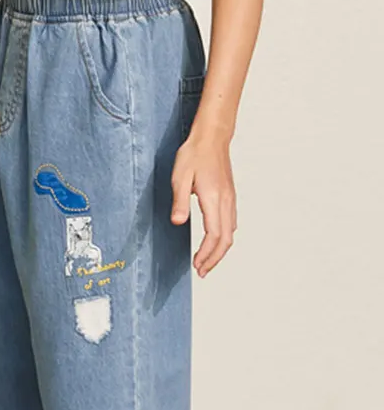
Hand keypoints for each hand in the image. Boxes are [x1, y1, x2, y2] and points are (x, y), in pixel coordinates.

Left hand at [171, 131, 236, 277]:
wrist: (212, 137)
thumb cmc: (195, 154)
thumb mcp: (180, 177)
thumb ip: (179, 201)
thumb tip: (178, 222)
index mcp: (213, 199)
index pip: (214, 236)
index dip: (206, 254)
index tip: (197, 266)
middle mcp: (225, 202)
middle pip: (226, 240)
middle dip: (215, 259)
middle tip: (202, 271)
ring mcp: (230, 199)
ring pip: (230, 233)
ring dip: (220, 251)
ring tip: (207, 261)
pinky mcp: (229, 197)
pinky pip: (230, 223)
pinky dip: (224, 238)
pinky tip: (215, 241)